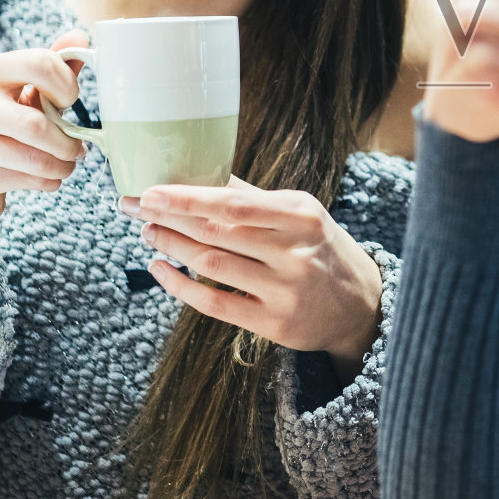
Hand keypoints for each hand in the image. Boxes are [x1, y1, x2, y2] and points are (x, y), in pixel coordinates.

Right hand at [0, 31, 89, 228]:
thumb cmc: (6, 129)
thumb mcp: (30, 94)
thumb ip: (54, 66)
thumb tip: (80, 37)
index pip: (39, 63)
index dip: (67, 86)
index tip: (70, 102)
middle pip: (35, 124)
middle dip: (67, 142)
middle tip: (78, 149)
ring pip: (32, 156)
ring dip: (61, 165)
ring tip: (66, 165)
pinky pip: (24, 179)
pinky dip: (47, 182)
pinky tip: (47, 179)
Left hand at [120, 179, 383, 370]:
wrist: (362, 305)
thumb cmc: (322, 250)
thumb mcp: (302, 215)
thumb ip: (255, 199)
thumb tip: (203, 175)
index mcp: (301, 216)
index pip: (234, 202)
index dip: (187, 197)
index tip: (152, 190)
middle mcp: (295, 252)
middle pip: (217, 231)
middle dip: (169, 217)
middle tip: (136, 207)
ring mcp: (285, 290)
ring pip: (212, 265)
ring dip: (172, 246)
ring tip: (149, 232)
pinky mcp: (274, 323)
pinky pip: (215, 304)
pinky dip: (181, 286)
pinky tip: (161, 269)